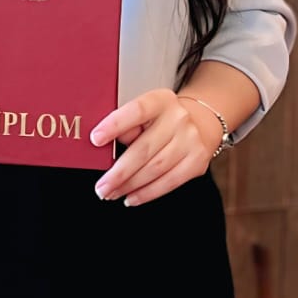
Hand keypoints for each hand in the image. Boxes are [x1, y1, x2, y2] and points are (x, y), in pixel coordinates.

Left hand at [89, 88, 218, 206]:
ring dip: (129, 186)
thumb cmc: (164, 118)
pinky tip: (132, 197)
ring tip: (112, 193)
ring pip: (155, 169)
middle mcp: (178, 118)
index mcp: (161, 100)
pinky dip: (147, 193)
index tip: (95, 139)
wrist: (201, 121)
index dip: (115, 125)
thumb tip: (104, 144)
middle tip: (101, 186)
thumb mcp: (147, 111)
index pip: (136, 110)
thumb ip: (129, 124)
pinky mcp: (197, 162)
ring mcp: (190, 141)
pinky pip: (169, 182)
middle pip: (144, 149)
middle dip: (119, 172)